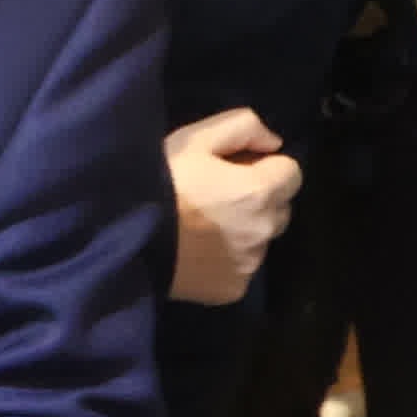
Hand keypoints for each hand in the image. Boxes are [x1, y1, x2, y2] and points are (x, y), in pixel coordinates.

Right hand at [164, 106, 297, 307]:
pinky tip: (198, 251)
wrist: (124, 237)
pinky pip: (241, 269)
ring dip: (245, 230)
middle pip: (280, 209)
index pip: (292, 172)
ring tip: (204, 226)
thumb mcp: (196, 137)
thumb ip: (244, 127)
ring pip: (261, 240)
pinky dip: (228, 260)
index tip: (237, 168)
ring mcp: (249, 265)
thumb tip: (273, 143)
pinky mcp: (232, 289)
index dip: (265, 166)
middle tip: (219, 196)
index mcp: (260, 192)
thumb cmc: (160, 181)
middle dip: (260, 199)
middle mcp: (263, 231)